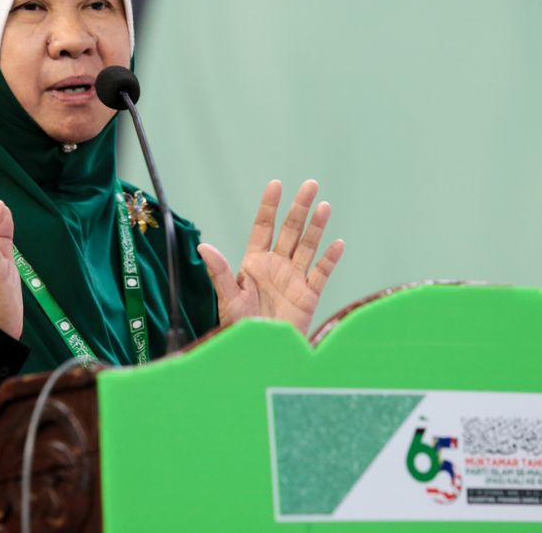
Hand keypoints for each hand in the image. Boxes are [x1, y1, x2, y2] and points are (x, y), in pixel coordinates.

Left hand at [197, 180, 344, 334]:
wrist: (261, 356)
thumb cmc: (241, 329)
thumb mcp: (229, 300)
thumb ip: (220, 273)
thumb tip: (203, 247)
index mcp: (254, 263)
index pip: (263, 228)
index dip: (269, 207)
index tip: (276, 185)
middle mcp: (276, 266)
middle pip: (290, 231)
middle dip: (299, 208)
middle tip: (310, 185)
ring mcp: (294, 279)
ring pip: (308, 247)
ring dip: (316, 227)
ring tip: (324, 206)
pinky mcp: (308, 295)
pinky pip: (321, 273)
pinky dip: (329, 259)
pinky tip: (337, 243)